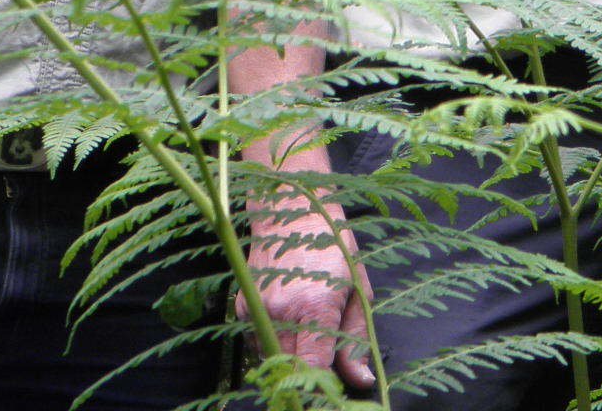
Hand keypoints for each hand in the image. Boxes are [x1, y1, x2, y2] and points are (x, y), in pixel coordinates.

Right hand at [242, 189, 374, 390]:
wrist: (292, 211)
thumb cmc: (335, 248)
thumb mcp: (358, 291)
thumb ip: (357, 340)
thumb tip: (361, 382)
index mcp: (315, 306)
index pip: (313, 367)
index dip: (320, 393)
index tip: (328, 405)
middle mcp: (279, 312)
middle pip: (291, 369)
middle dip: (306, 382)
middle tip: (324, 384)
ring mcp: (255, 310)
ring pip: (272, 360)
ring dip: (291, 363)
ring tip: (311, 345)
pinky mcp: (240, 309)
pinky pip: (259, 344)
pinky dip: (276, 347)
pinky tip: (291, 329)